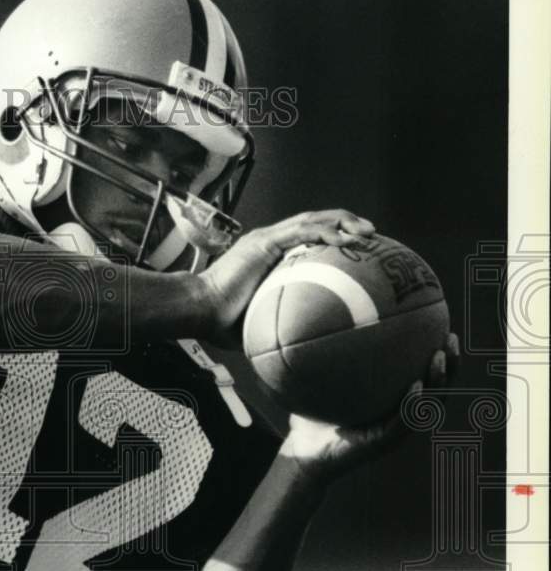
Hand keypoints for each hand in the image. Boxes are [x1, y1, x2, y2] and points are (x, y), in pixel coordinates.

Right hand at [200, 209, 375, 345]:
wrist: (200, 310)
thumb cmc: (222, 322)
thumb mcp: (261, 321)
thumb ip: (280, 324)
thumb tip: (302, 350)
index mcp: (269, 255)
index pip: (307, 237)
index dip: (334, 238)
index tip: (357, 249)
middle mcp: (269, 241)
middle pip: (315, 222)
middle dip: (346, 224)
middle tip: (371, 234)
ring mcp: (267, 239)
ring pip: (312, 220)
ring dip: (342, 223)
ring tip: (366, 231)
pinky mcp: (264, 242)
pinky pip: (301, 231)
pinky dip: (325, 233)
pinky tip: (345, 239)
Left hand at [280, 332, 459, 482]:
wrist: (303, 453)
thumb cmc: (311, 415)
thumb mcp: (319, 381)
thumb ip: (324, 355)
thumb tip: (318, 314)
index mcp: (392, 401)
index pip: (424, 376)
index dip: (439, 356)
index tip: (443, 328)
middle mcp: (399, 415)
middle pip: (437, 389)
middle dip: (449, 365)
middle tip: (451, 339)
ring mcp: (394, 430)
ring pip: (428, 406)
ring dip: (437, 381)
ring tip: (439, 358)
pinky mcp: (382, 443)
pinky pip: (403, 423)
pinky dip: (413, 404)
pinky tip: (416, 386)